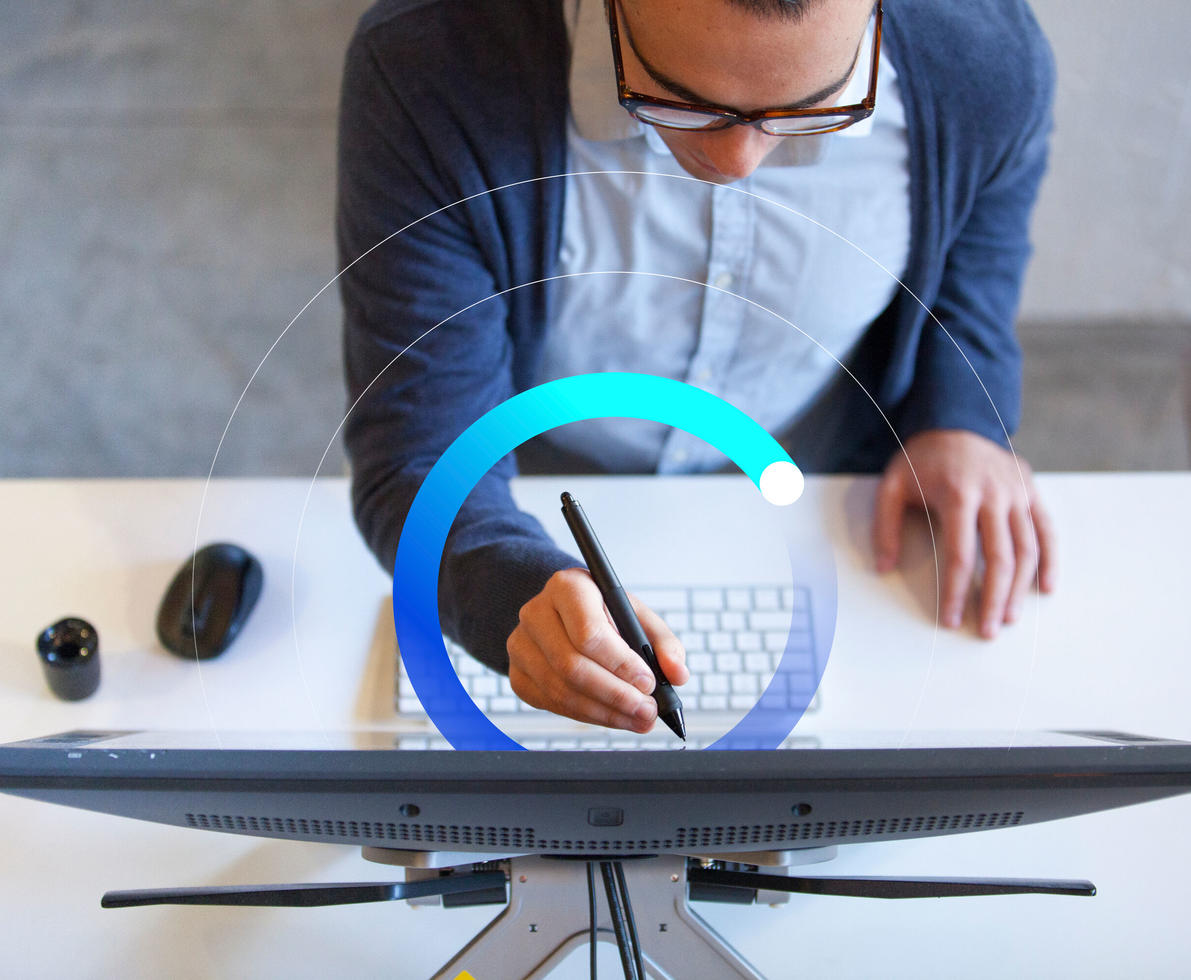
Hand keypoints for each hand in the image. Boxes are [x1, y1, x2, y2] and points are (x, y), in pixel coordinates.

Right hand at [506, 567, 687, 730]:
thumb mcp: (636, 614)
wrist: (563, 613)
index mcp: (567, 586)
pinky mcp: (518, 674)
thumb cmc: (602, 611)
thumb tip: (677, 674)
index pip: (589, 632)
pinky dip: (586, 717)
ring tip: (637, 719)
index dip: (620, 663)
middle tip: (647, 711)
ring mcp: (521, 645)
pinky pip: (552, 705)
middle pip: (573, 666)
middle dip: (616, 696)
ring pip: (561, 691)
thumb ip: (663, 642)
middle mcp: (536, 613)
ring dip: (605, 713)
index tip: (648, 682)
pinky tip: (612, 717)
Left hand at [873, 429, 1055, 637]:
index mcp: (958, 494)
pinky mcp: (1031, 491)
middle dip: (993, 599)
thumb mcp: (892, 485)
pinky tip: (1045, 588)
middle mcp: (994, 495)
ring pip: (1028, 548)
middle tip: (987, 631)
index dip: (956, 591)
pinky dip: (1050, 560)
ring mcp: (1017, 493)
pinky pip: (1047, 530)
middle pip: (1000, 558)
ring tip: (1009, 618)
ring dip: (1020, 588)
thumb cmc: (922, 458)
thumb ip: (886, 526)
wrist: (957, 419)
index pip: (960, 555)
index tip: (950, 619)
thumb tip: (883, 567)